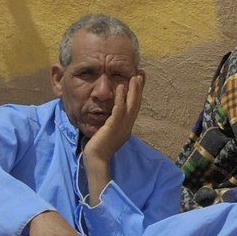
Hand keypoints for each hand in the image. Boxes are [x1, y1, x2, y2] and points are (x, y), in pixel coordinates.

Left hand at [82, 73, 144, 203]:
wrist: (95, 160)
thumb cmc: (98, 149)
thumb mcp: (108, 133)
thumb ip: (112, 124)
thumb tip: (112, 115)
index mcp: (127, 128)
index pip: (134, 108)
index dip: (137, 95)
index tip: (139, 82)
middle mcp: (127, 126)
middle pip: (136, 105)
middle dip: (139, 89)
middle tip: (141, 75)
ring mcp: (122, 127)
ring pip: (131, 105)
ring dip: (133, 90)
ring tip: (135, 77)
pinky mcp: (113, 126)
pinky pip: (119, 109)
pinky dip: (121, 98)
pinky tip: (121, 87)